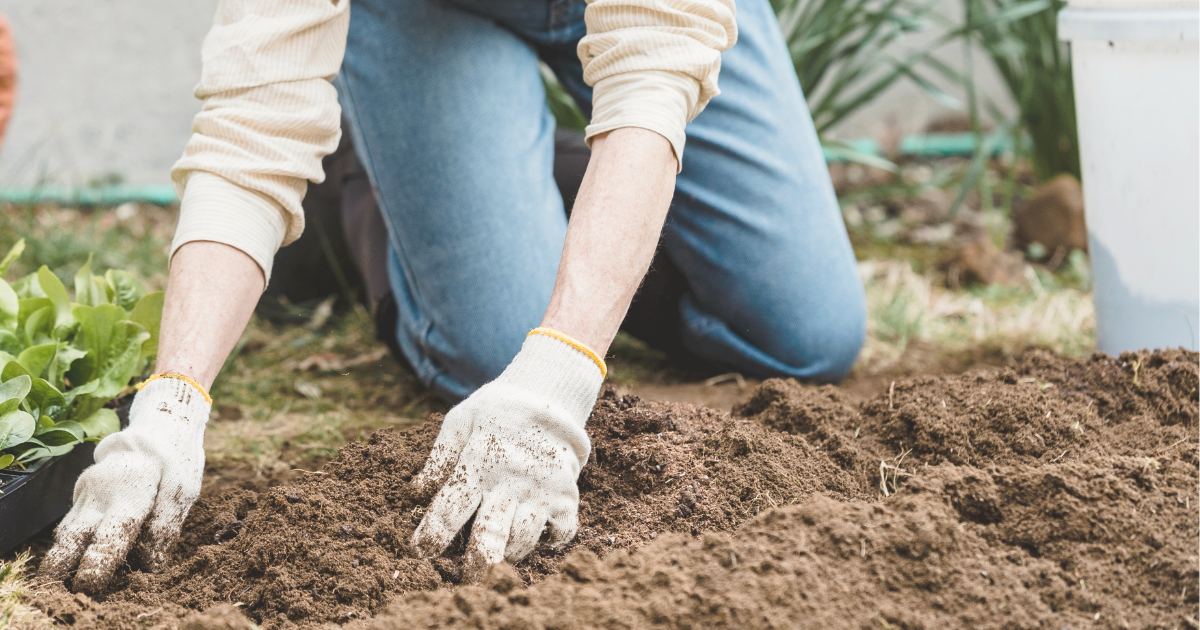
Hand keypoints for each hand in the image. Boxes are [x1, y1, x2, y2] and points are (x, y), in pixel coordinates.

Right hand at [39, 377, 209, 594]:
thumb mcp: (183, 489)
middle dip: (63, 566)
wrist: (157, 427)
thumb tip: (151, 564)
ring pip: (66, 530)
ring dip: (63, 555)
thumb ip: (166, 525)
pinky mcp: (83, 492)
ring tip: (65, 577)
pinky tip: (77, 554)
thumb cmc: (175, 460)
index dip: (97, 565)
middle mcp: (100, 495)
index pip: (108, 538)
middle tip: (65, 588)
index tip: (91, 585)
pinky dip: (72, 540)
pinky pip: (71, 520)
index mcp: (128, 495)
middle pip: (72, 538)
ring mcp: (87, 492)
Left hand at [411, 330, 603, 580]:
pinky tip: (534, 536)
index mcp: (478, 463)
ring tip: (497, 555)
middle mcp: (510, 482)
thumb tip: (416, 491)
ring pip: (522, 541)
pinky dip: (547, 542)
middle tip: (464, 577)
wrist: (550, 396)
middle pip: (489, 537)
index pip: (448, 509)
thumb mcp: (461, 420)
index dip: (431, 536)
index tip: (420, 551)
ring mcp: (541, 491)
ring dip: (506, 555)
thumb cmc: (497, 411)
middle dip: (472, 566)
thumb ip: (440, 456)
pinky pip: (559, 534)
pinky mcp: (566, 496)